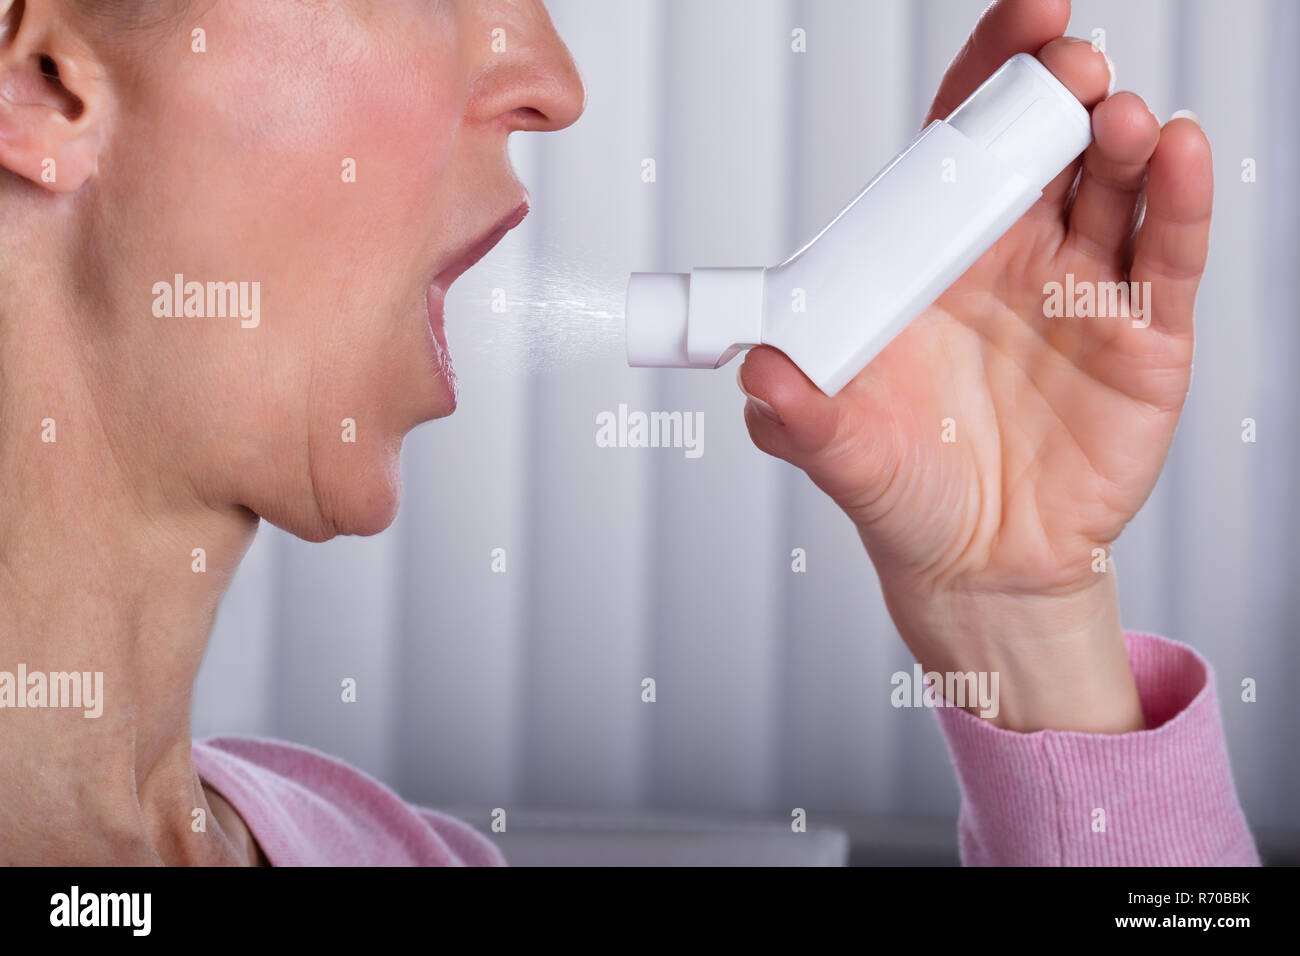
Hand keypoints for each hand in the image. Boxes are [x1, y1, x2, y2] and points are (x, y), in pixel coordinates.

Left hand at [739, 0, 1211, 732]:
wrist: (981, 567)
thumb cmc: (908, 493)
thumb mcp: (845, 453)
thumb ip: (802, 416)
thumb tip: (759, 373)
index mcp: (938, 261)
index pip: (960, 147)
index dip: (988, 80)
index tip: (1019, 22)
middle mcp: (1016, 259)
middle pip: (1047, 148)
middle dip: (1063, 93)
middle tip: (1067, 65)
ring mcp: (1085, 292)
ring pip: (1115, 187)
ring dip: (1122, 138)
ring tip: (1116, 118)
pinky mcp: (1146, 338)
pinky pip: (1168, 257)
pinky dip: (1179, 203)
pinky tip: (1178, 154)